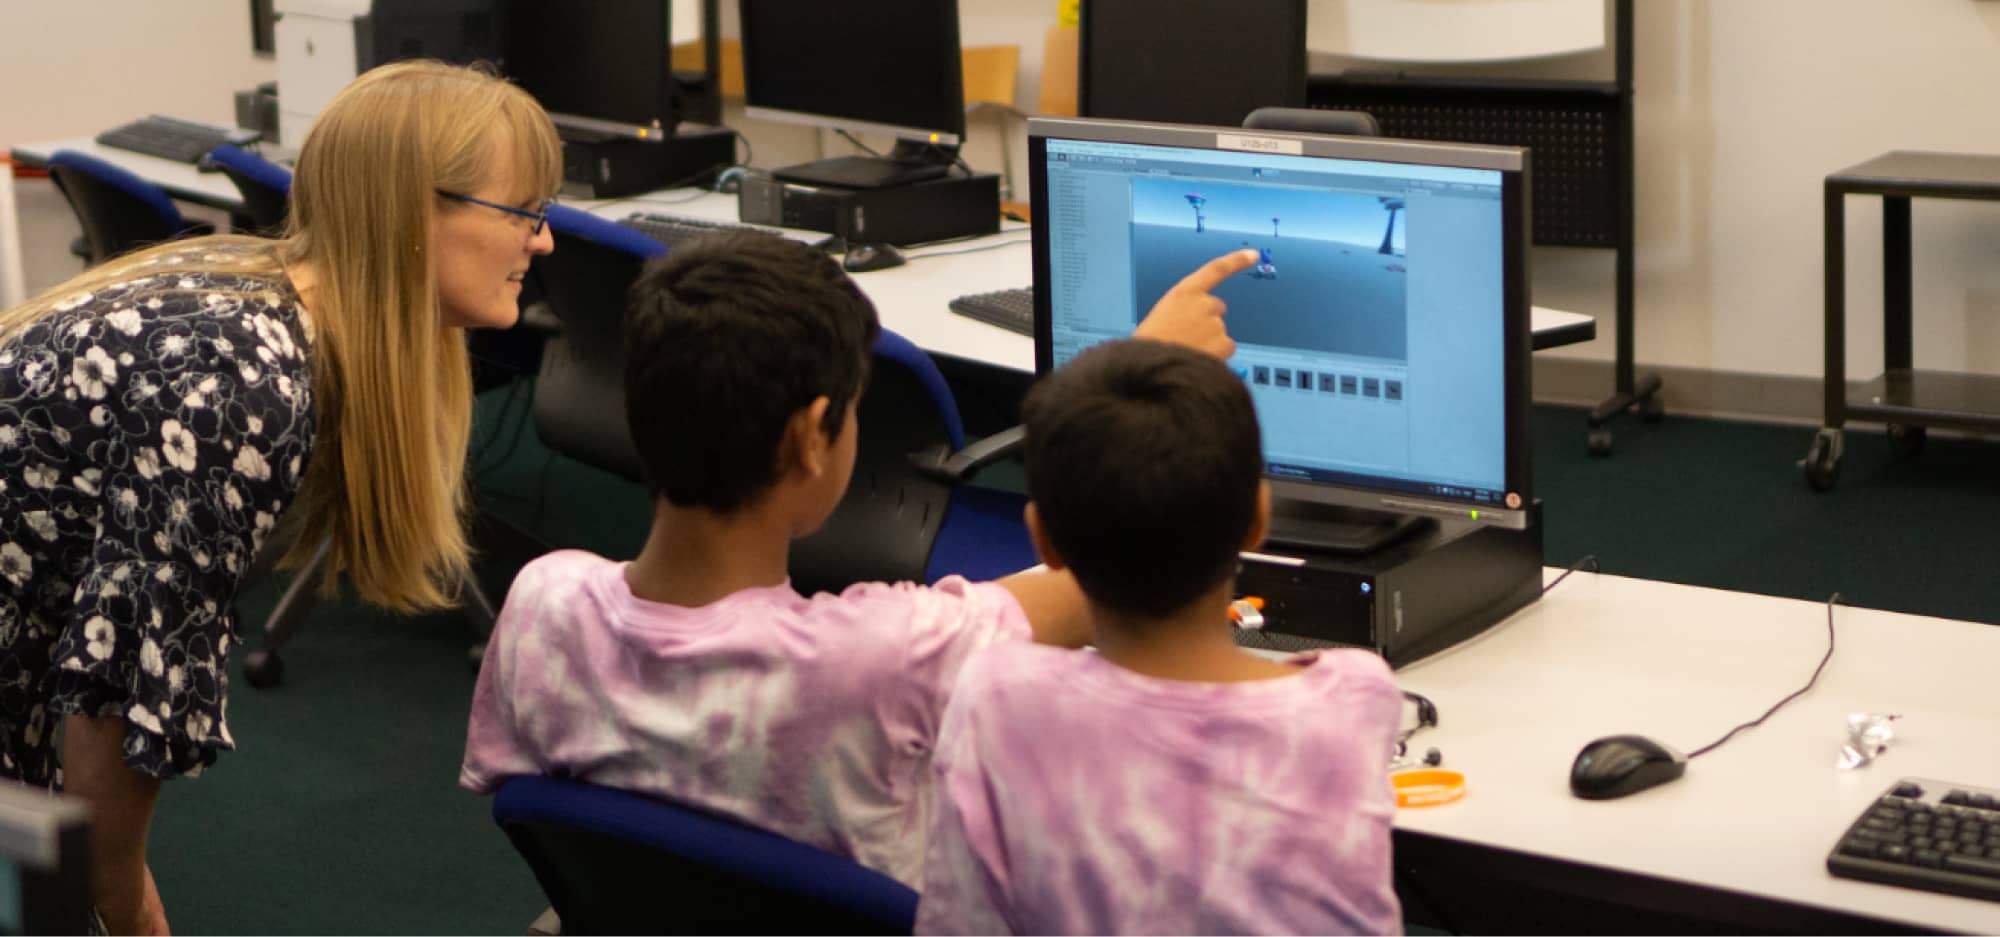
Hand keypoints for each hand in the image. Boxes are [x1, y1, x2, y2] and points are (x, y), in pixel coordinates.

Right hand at [1132, 248, 1257, 359]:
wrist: (1150, 371)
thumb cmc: (1149, 348)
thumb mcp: (1159, 319)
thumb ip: (1181, 314)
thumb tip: (1194, 326)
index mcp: (1183, 293)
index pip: (1215, 269)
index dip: (1236, 261)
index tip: (1253, 255)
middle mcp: (1203, 304)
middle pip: (1216, 308)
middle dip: (1207, 321)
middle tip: (1188, 338)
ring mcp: (1216, 323)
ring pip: (1220, 333)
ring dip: (1209, 342)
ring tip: (1187, 353)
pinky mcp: (1224, 343)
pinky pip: (1226, 349)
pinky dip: (1217, 356)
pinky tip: (1198, 361)